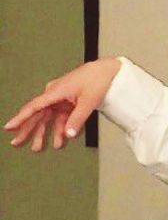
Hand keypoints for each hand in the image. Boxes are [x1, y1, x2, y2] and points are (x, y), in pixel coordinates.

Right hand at [5, 58, 121, 151]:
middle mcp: (54, 95)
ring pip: (48, 118)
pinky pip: (60, 118)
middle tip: (17, 144)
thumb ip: (77, 119)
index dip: (21, 118)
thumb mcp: (88, 102)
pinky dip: (60, 129)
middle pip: (37, 115)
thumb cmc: (96, 80)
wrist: (107, 71)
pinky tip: (60, 140)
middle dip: (27, 130)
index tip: (9, 127)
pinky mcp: (68, 103)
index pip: (34, 107)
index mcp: (55, 92)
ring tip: (39, 148)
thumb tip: (68, 135)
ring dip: (44, 133)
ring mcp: (61, 99)